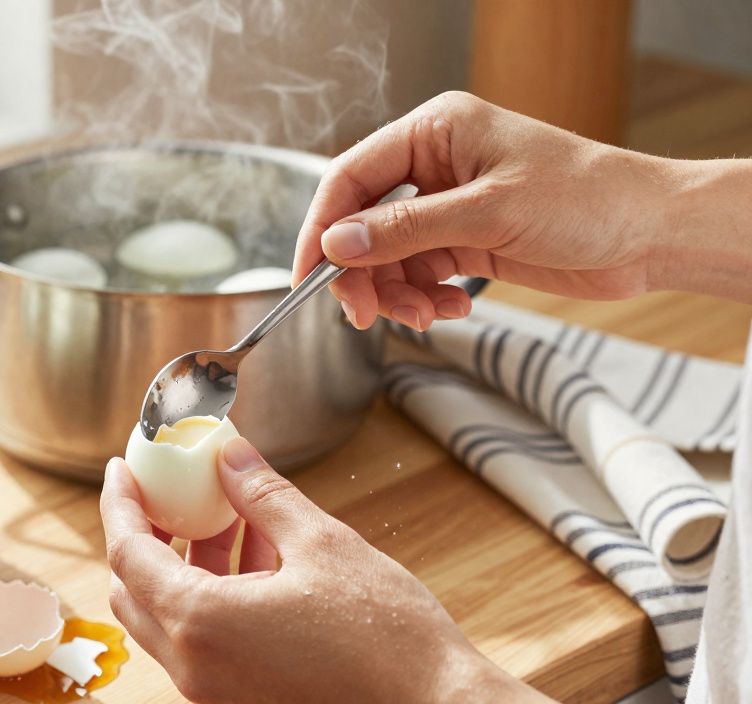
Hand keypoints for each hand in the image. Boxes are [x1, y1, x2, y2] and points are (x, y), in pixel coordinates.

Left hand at [100, 437, 630, 703]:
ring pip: (169, 618)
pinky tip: (259, 555)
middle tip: (168, 489)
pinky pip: (204, 642)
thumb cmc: (388, 638)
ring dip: (185, 562)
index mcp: (200, 624)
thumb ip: (261, 493)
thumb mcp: (321, 543)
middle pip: (135, 590)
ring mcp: (218, 693)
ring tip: (229, 511)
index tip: (122, 467)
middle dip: (146, 533)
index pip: (127, 554)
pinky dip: (213, 595)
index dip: (120, 503)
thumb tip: (226, 453)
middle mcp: (196, 667)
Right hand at [294, 91, 683, 331]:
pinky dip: (423, 298)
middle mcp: (436, 165)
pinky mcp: (466, 242)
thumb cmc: (588, 198)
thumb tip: (338, 243)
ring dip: (396, 294)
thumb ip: (406, 228)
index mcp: (436, 131)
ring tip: (424, 315)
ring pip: (388, 257)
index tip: (308, 275)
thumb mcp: (489, 212)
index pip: (351, 176)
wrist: (652, 233)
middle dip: (361, 273)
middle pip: (363, 223)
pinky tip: (451, 308)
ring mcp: (449, 206)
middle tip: (364, 314)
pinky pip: (419, 274)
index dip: (322, 227)